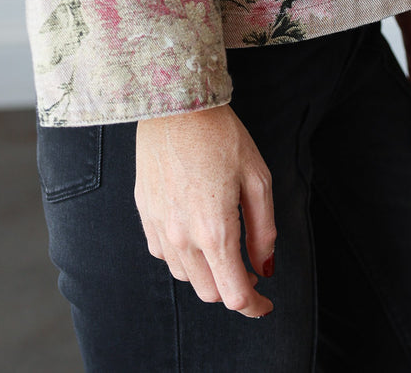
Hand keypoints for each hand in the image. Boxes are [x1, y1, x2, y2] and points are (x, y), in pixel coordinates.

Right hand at [135, 103, 275, 316]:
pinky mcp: (145, 213)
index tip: (265, 304)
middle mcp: (183, 237)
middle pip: (209, 292)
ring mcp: (160, 227)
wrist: (176, 103)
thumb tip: (265, 267)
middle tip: (250, 269)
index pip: (234, 295)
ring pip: (185, 276)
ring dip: (207, 274)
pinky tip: (195, 233)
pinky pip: (164, 253)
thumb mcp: (257, 178)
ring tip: (224, 248)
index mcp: (215, 230)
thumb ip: (263, 230)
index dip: (254, 307)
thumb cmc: (221, 135)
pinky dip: (183, 256)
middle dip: (233, 289)